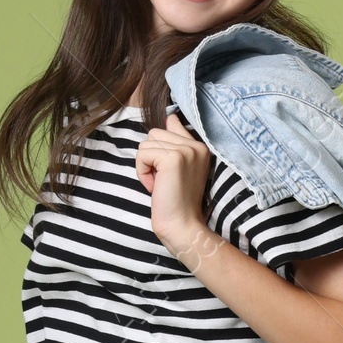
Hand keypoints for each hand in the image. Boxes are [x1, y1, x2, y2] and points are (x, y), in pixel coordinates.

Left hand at [135, 112, 213, 258]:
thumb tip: (169, 116)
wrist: (182, 227)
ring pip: (146, 143)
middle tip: (163, 181)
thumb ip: (175, 143)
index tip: (166, 166)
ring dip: (146, 165)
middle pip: (154, 133)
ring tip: (159, 184)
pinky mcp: (172, 159)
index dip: (162, 143)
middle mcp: (196, 145)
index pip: (172, 123)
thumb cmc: (177, 202)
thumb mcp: (180, 168)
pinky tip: (154, 187)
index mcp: (200, 147)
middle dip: (151, 158)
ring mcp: (185, 151)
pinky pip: (142, 154)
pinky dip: (142, 172)